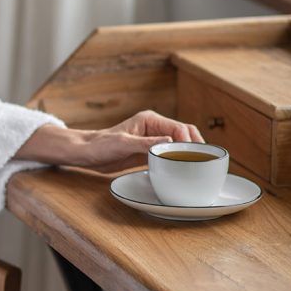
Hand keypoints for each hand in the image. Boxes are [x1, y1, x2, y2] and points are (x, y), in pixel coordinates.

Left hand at [14, 110, 204, 172]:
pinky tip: (184, 170)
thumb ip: (147, 144)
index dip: (190, 141)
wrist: (86, 154)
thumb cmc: (100, 145)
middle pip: (185, 134)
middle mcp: (154, 128)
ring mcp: (153, 140)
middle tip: (203, 162)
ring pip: (180, 145)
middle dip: (196, 146)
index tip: (195, 156)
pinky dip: (179, 160)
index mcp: (150, 120)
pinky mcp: (149, 152)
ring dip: (189, 153)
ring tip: (199, 166)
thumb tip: (171, 143)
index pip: (179, 128)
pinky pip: (170, 155)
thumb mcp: (123, 144)